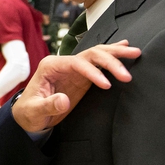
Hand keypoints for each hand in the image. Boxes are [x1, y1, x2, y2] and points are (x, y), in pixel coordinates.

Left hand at [11, 41, 141, 132]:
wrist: (28, 115)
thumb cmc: (28, 113)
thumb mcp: (34, 111)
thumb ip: (48, 105)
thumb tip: (64, 101)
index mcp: (51, 66)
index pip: (77, 63)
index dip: (93, 72)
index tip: (106, 84)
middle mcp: (63, 62)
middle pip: (91, 54)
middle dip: (110, 61)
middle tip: (127, 73)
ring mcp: (73, 67)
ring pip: (97, 54)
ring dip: (116, 54)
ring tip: (135, 53)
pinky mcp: (81, 75)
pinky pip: (98, 62)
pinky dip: (111, 55)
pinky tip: (124, 48)